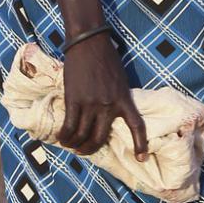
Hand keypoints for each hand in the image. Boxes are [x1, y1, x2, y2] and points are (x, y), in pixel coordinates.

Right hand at [61, 35, 148, 158]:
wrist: (89, 44)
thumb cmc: (106, 59)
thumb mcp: (120, 81)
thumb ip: (117, 98)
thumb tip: (109, 115)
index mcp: (124, 100)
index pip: (136, 126)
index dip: (140, 144)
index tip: (142, 158)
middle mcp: (109, 105)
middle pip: (100, 137)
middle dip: (91, 148)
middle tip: (84, 151)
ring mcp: (91, 103)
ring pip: (83, 135)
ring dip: (76, 144)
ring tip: (71, 145)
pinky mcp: (74, 99)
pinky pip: (69, 125)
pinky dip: (65, 135)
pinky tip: (62, 138)